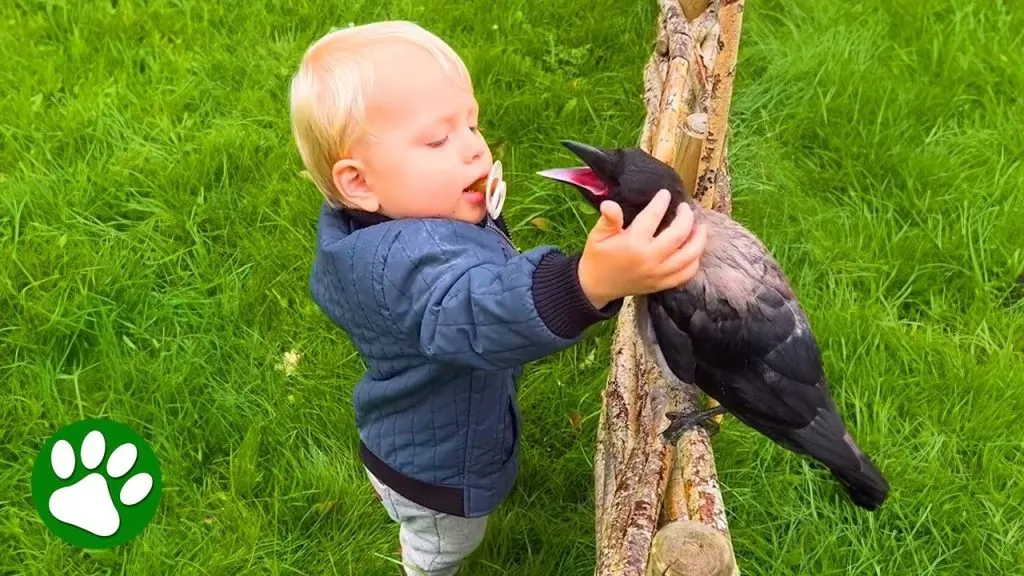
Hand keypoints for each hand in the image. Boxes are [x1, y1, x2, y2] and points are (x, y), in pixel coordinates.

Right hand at [577, 189, 706, 308]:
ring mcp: (658, 274)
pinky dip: (695, 261)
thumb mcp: (597, 235)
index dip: (661, 202)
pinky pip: (686, 274)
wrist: (596, 286)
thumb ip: (608, 219)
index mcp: (632, 244)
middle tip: (685, 208)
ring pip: (689, 256)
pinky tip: (694, 250)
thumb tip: (610, 203)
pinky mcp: (661, 284)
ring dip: (699, 239)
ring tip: (700, 226)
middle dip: (686, 217)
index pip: (653, 216)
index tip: (665, 194)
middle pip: (679, 234)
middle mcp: (649, 258)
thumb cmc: (598, 257)